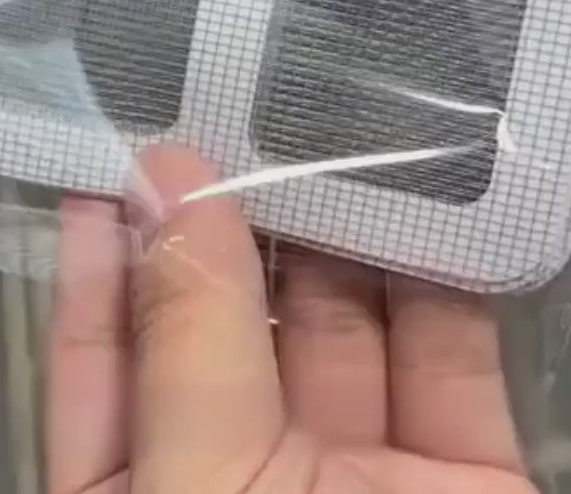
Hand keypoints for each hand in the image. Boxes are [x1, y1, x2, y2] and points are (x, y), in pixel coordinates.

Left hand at [49, 146, 535, 493]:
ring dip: (335, 236)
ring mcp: (358, 476)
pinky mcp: (466, 476)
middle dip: (232, 225)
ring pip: (338, 324)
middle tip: (232, 113)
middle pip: (229, 322)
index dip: (103, 257)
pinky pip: (450, 354)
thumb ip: (184, 347)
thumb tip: (161, 185)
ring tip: (319, 127)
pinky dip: (443, 279)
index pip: (105, 355)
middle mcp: (248, 478)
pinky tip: (422, 199)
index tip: (107, 159)